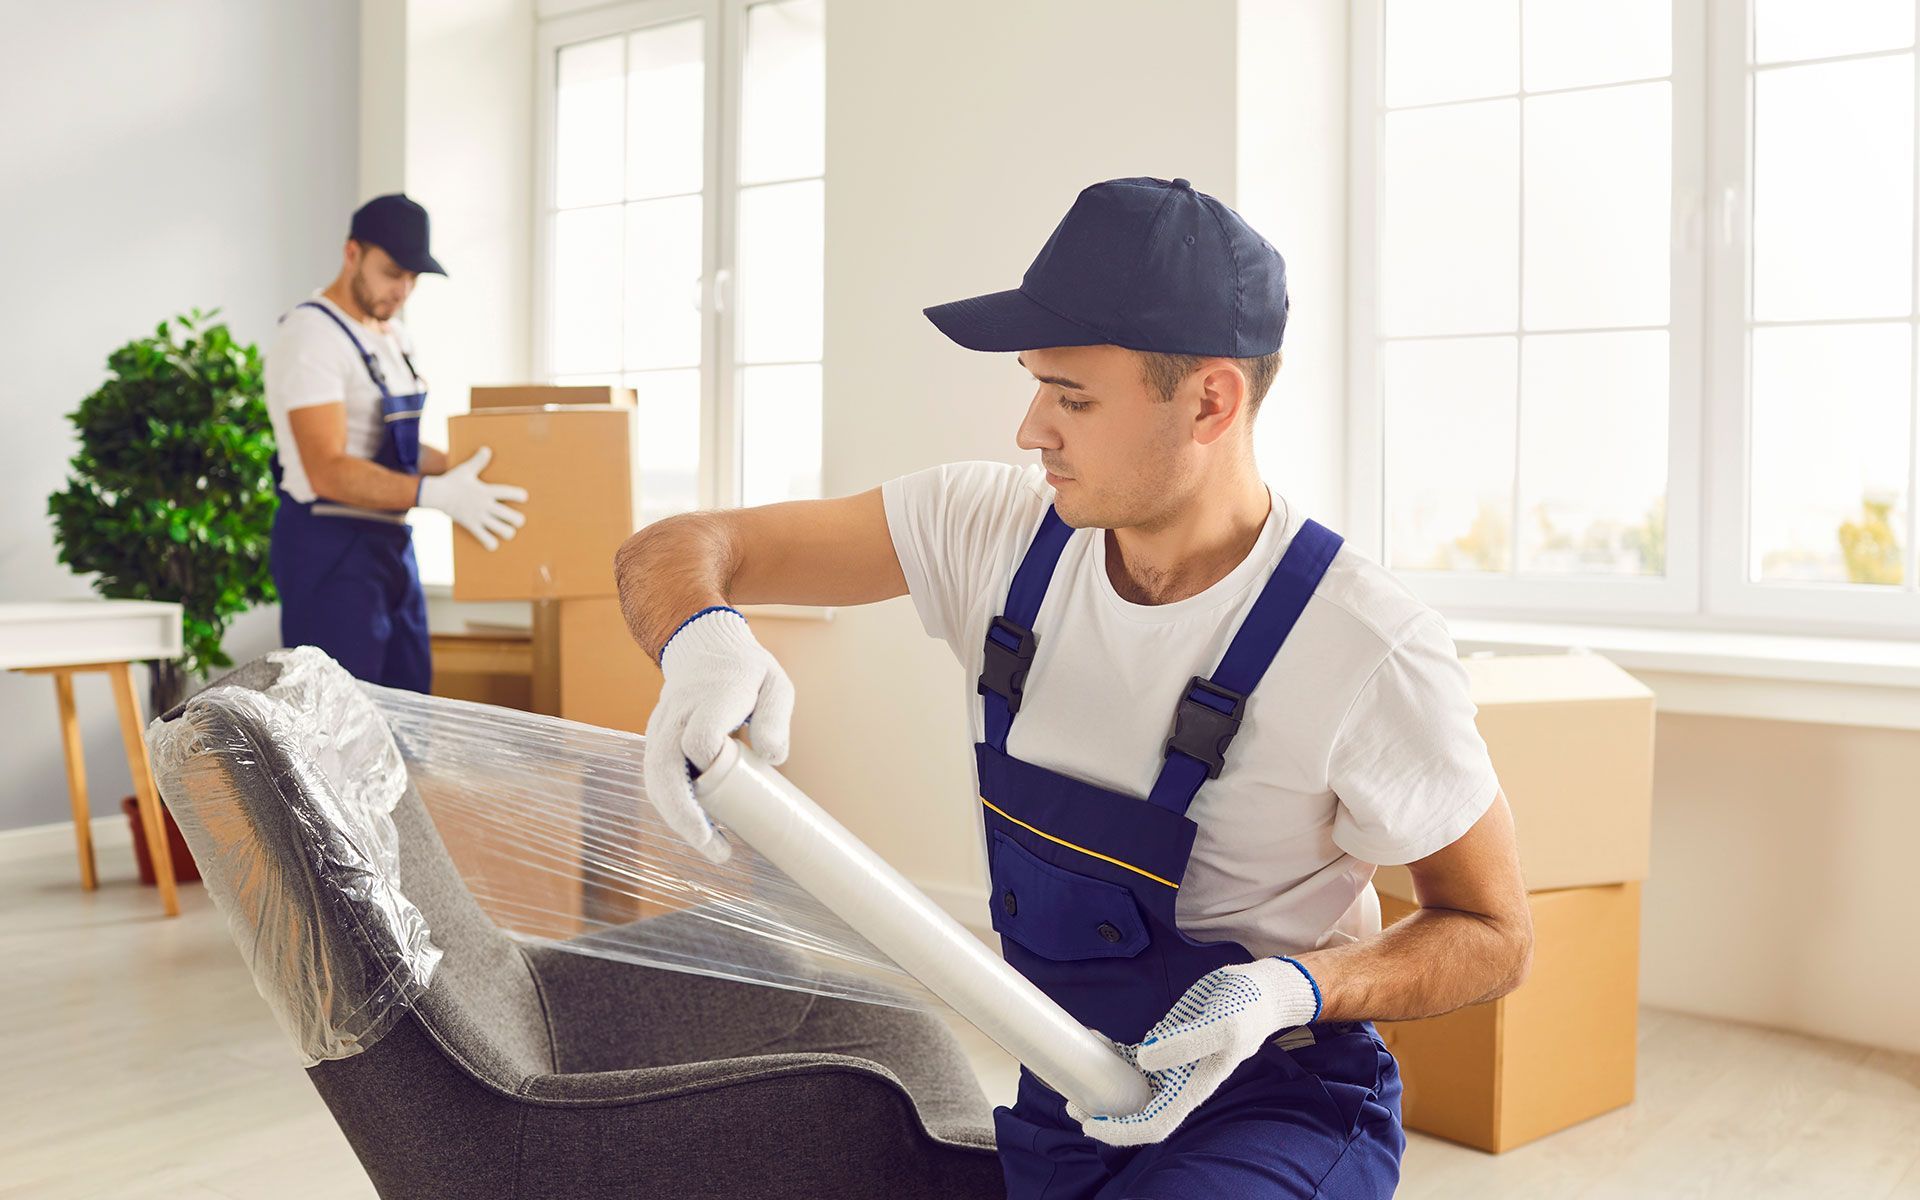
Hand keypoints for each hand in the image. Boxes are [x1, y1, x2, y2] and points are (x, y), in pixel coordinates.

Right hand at [418, 446, 527, 550]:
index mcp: (486, 491)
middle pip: (512, 517)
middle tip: (517, 519)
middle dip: (518, 520)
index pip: (509, 493)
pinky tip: (493, 542)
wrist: (435, 494)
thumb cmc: (452, 481)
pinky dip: (491, 543)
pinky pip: (486, 540)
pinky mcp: (471, 526)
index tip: (523, 497)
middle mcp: (485, 505)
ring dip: (508, 532)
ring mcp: (479, 517)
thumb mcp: (466, 469)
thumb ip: (479, 461)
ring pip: (503, 530)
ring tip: (507, 530)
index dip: (520, 496)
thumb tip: (486, 449)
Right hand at [642, 607, 794, 863]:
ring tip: (714, 849)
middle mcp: (677, 716)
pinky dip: (675, 810)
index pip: (698, 737)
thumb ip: (775, 716)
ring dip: (679, 820)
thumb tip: (773, 758)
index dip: (710, 761)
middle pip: (664, 769)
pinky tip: (702, 830)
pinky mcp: (656, 743)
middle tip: (717, 849)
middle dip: (685, 815)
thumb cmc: (746, 670)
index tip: (734, 768)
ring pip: (655, 781)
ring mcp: (661, 730)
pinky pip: (658, 781)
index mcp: (709, 698)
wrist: (702, 645)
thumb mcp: (774, 683)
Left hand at [1066, 956, 1321, 1146]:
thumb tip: (1145, 1058)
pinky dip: (1112, 1052)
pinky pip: (1132, 1056)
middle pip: (1136, 1111)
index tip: (1091, 1124)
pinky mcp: (1166, 1042)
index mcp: (1193, 1088)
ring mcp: (1171, 1063)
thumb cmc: (1247, 1009)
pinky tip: (1095, 1038)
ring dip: (1103, 1083)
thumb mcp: (1222, 1025)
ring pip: (1129, 1085)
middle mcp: (1179, 1082)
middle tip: (1071, 1101)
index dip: (1122, 1131)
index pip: (1154, 1125)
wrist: (1259, 989)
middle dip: (1103, 1112)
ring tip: (1073, 1071)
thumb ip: (1185, 1043)